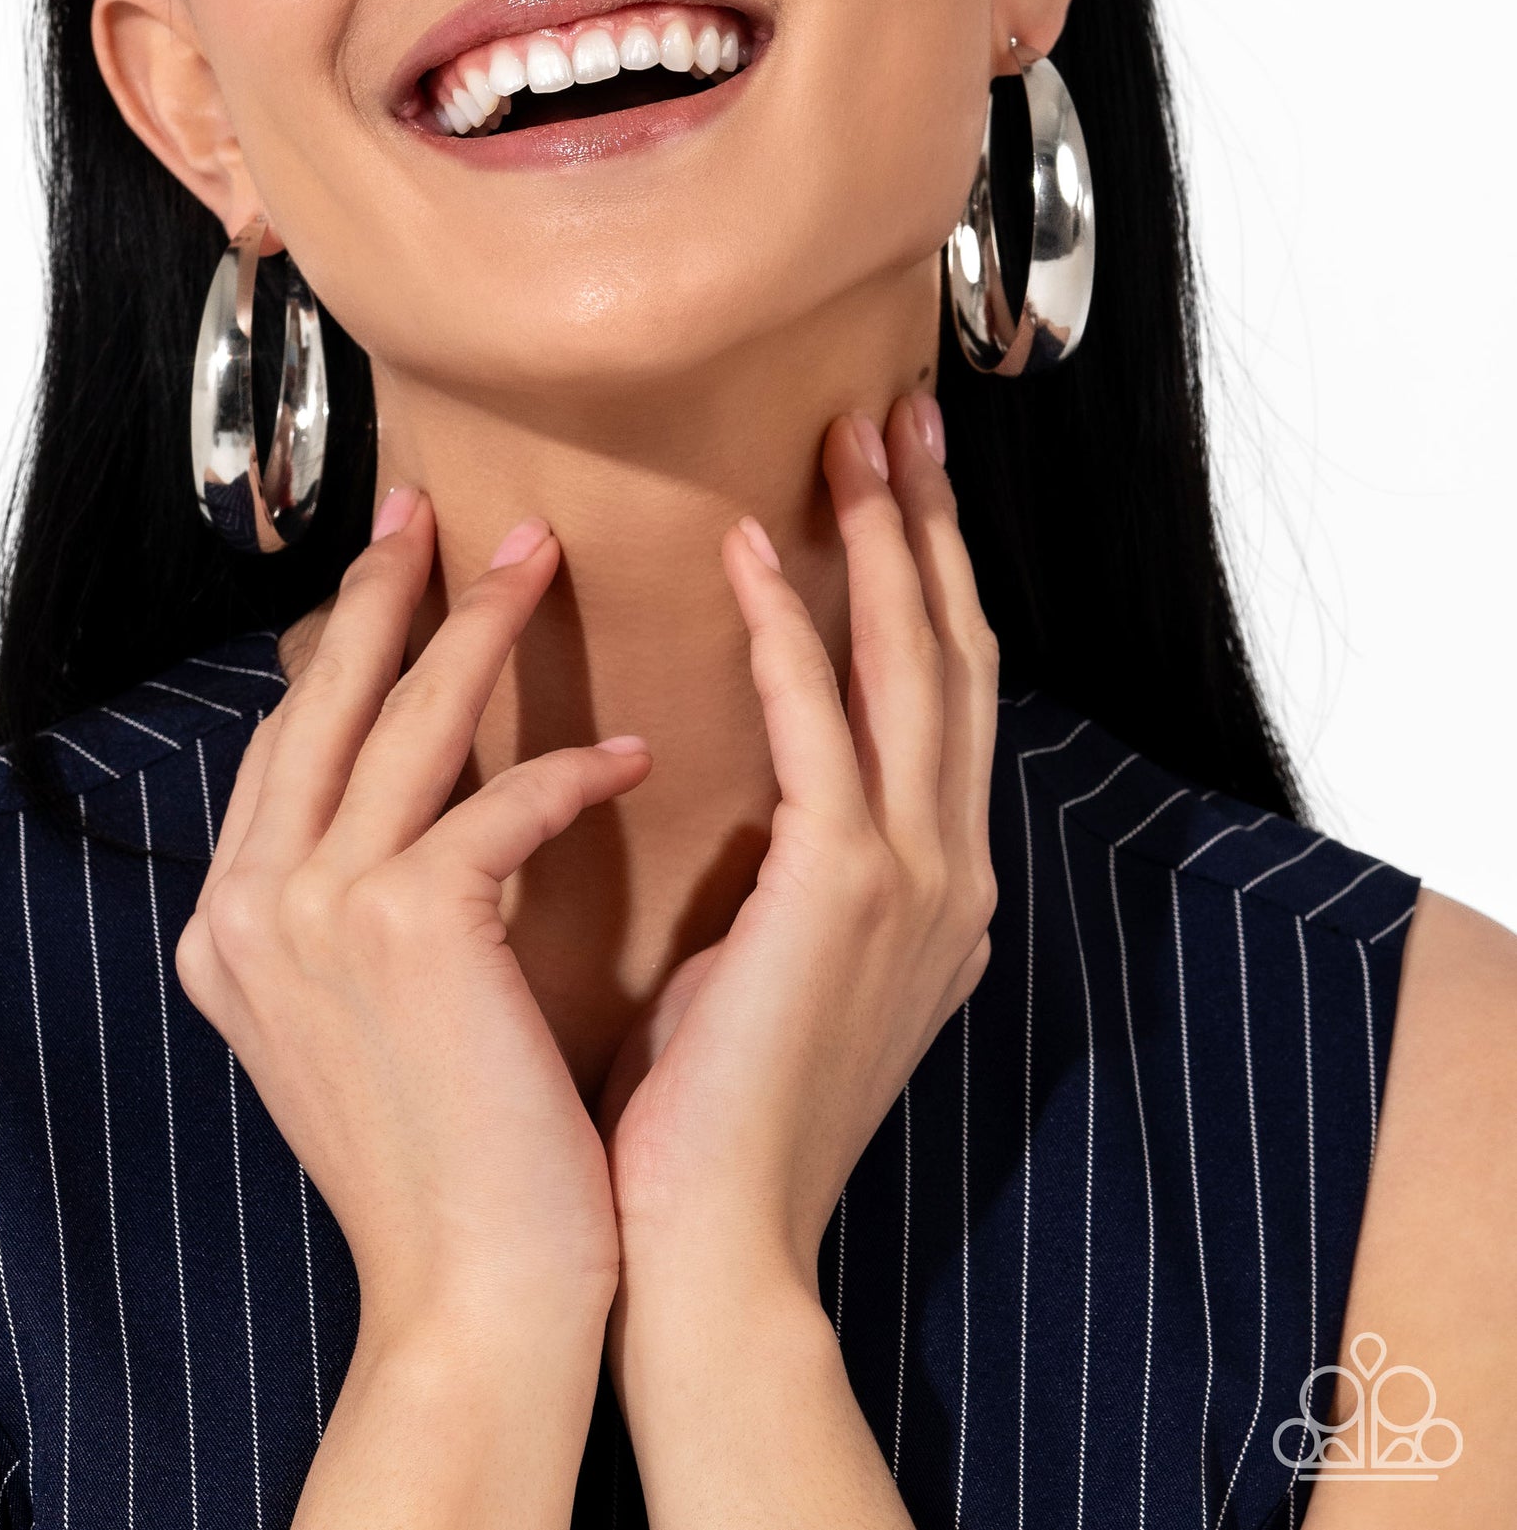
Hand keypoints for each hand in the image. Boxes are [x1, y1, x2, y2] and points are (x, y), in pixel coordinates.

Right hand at [175, 490, 651, 1341]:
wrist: (477, 1295)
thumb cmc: (452, 1158)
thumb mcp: (357, 1017)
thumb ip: (352, 906)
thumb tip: (413, 802)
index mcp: (229, 923)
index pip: (283, 745)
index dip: (336, 649)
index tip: (388, 572)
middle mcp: (246, 905)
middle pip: (318, 698)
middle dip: (381, 587)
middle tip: (435, 506)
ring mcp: (311, 909)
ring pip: (403, 718)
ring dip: (478, 624)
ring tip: (539, 555)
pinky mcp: (405, 922)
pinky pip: (497, 802)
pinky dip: (568, 771)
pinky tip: (630, 756)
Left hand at [599, 393, 998, 1323]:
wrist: (710, 1249)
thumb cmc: (707, 1113)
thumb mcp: (765, 966)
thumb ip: (785, 872)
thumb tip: (740, 792)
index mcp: (937, 891)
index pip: (941, 698)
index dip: (926, 580)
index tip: (893, 483)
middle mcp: (953, 871)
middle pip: (954, 652)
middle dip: (931, 524)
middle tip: (900, 411)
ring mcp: (917, 879)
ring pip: (913, 662)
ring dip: (883, 537)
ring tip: (851, 434)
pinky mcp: (848, 887)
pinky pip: (822, 721)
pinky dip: (791, 624)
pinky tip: (748, 545)